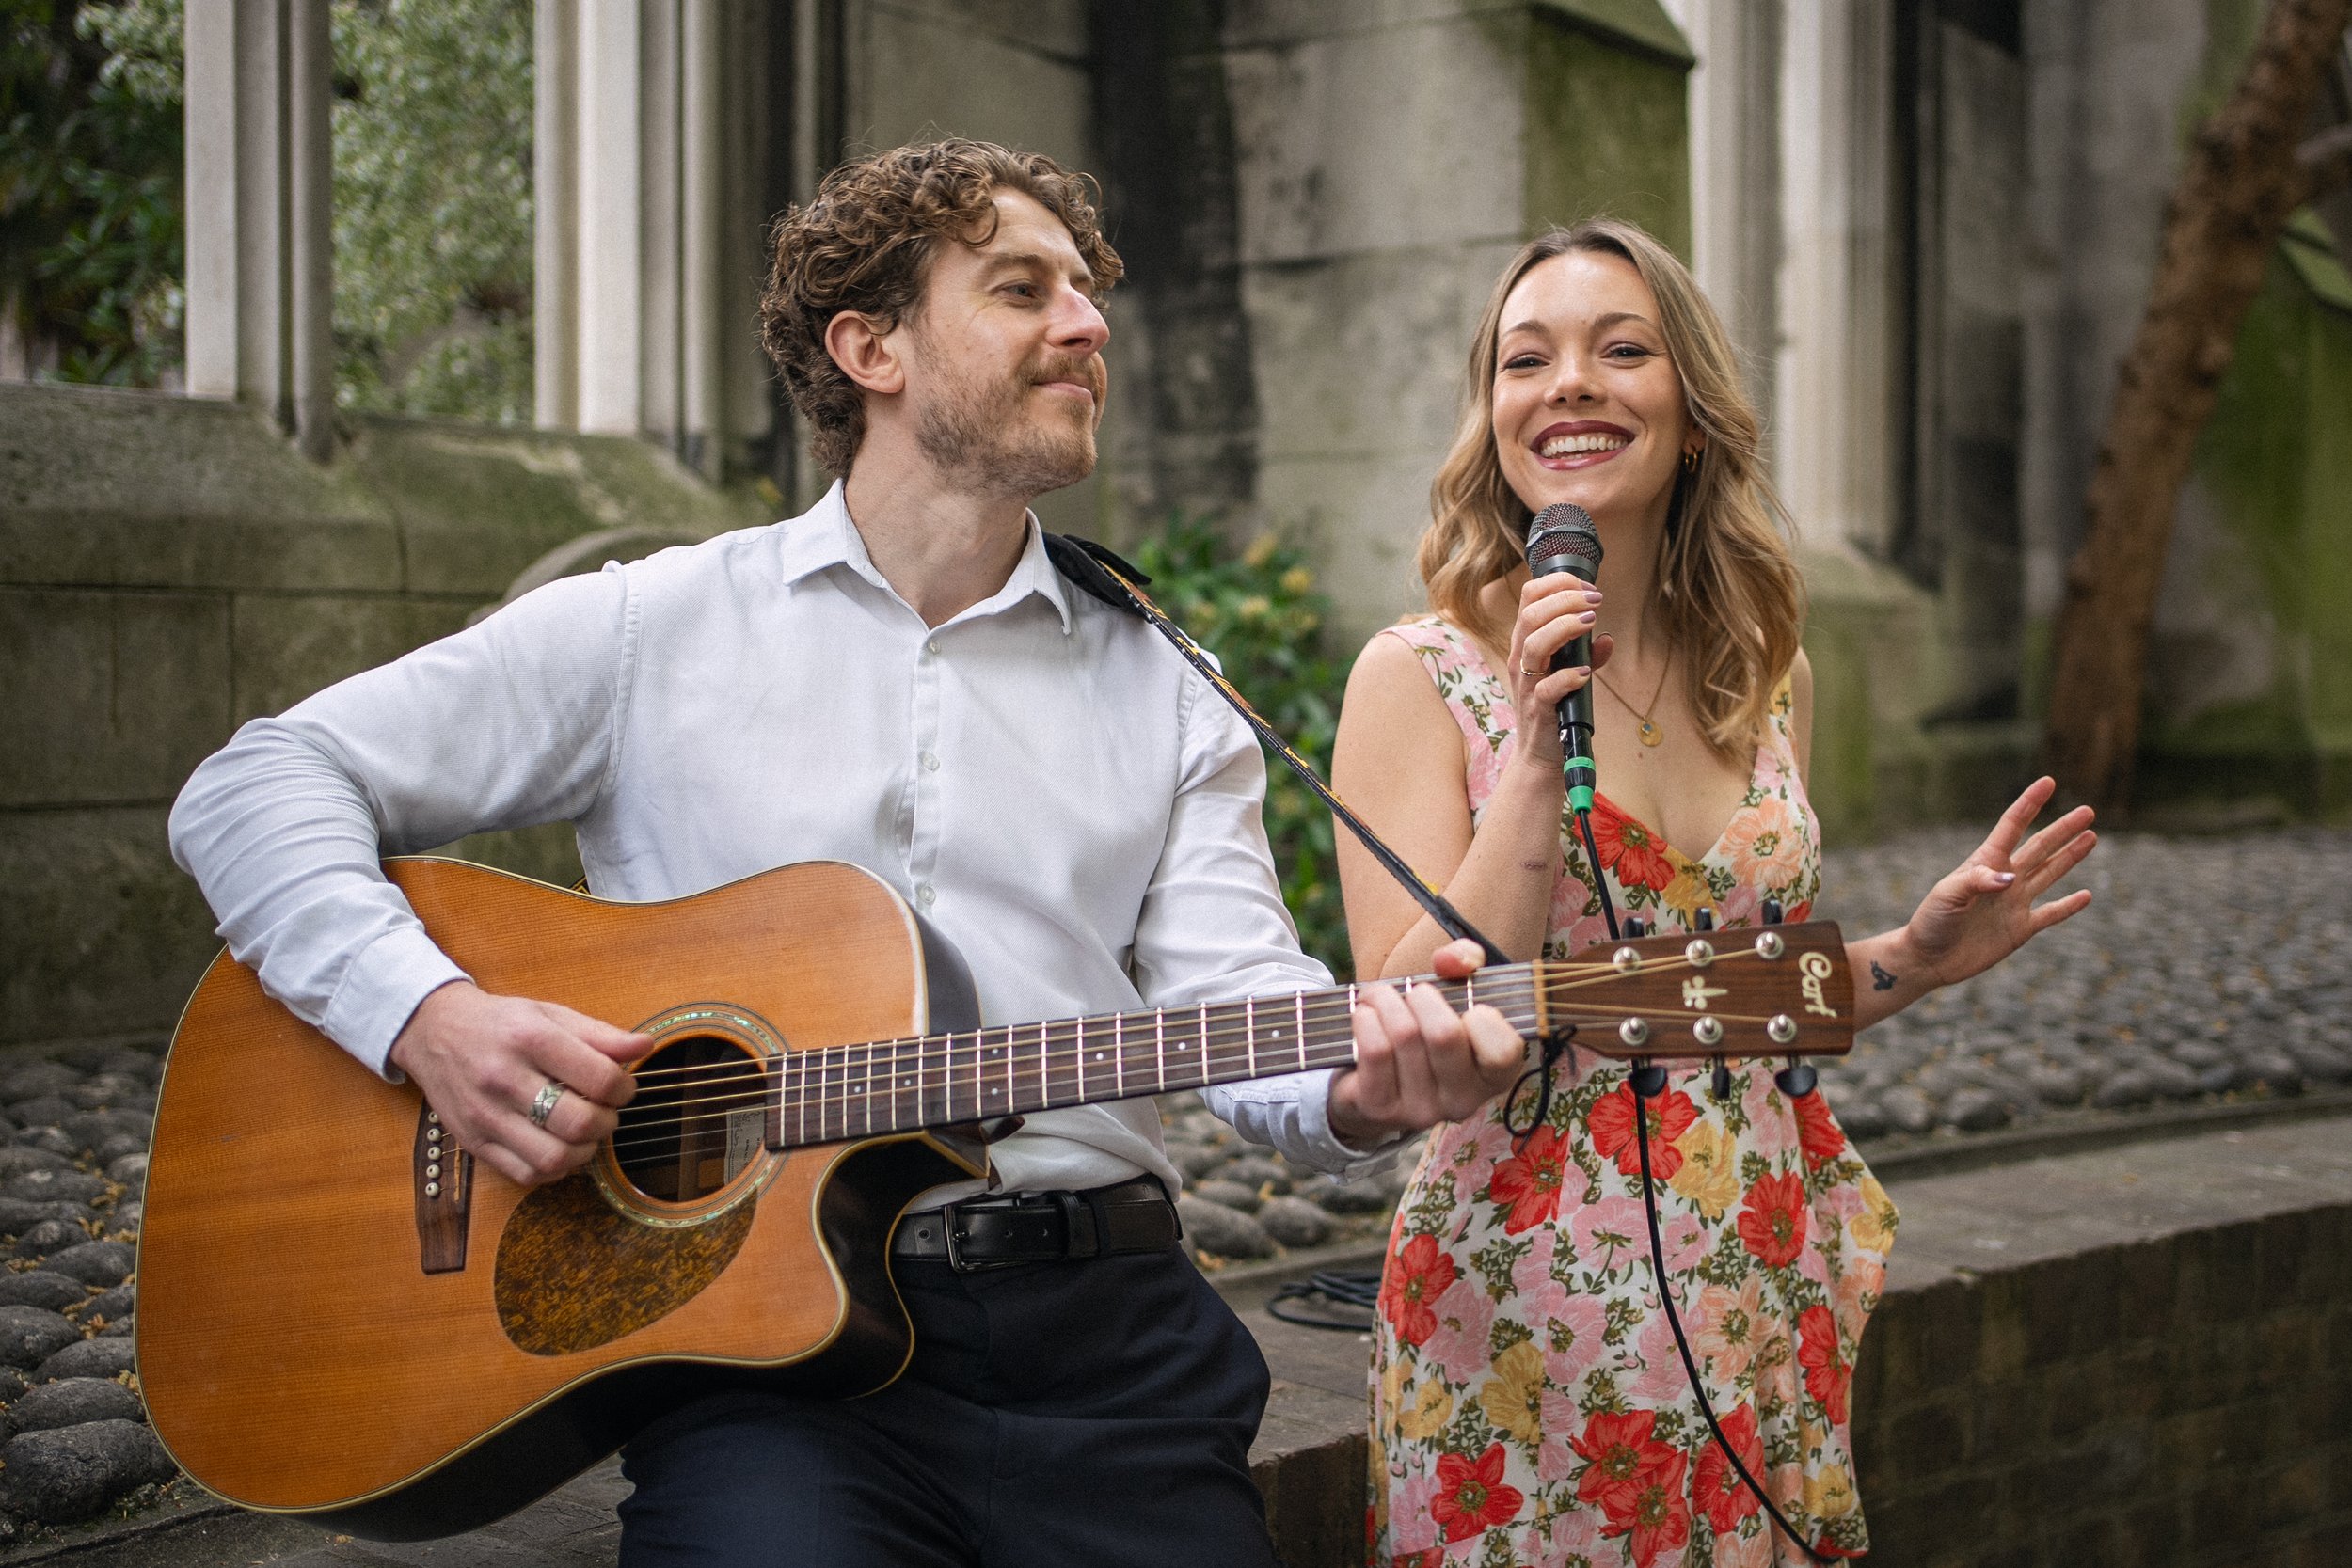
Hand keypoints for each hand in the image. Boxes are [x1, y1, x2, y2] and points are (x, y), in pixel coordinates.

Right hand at [388, 981, 647, 1186]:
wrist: (433, 1032)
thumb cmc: (501, 1022)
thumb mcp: (550, 1013)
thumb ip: (599, 1034)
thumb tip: (644, 1046)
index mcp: (530, 1038)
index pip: (599, 1078)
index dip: (625, 1089)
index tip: (623, 1087)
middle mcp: (504, 1078)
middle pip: (578, 1122)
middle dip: (608, 1122)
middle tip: (605, 1112)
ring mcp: (485, 1115)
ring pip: (553, 1158)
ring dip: (584, 1151)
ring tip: (584, 1132)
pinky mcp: (473, 1143)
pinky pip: (526, 1175)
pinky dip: (554, 1169)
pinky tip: (559, 1146)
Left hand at [1326, 938, 1529, 1145]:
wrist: (1370, 1077)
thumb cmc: (1424, 1026)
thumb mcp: (1455, 991)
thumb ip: (1465, 961)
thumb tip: (1450, 960)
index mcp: (1494, 1077)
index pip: (1503, 1050)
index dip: (1484, 1018)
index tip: (1468, 1007)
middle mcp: (1463, 1101)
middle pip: (1444, 1034)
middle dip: (1422, 996)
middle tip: (1413, 992)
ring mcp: (1422, 1111)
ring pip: (1404, 1034)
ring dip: (1385, 1000)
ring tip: (1379, 996)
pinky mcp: (1381, 1109)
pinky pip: (1375, 1049)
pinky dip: (1365, 1018)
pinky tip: (1364, 1015)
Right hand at [1504, 574, 1613, 769]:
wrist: (1540, 754)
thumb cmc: (1554, 708)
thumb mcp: (1569, 675)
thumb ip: (1586, 655)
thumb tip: (1607, 639)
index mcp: (1526, 643)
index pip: (1531, 598)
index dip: (1558, 584)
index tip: (1588, 588)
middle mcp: (1521, 659)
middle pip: (1530, 614)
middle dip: (1565, 598)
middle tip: (1595, 600)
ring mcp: (1527, 684)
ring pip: (1534, 644)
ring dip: (1565, 626)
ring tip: (1591, 622)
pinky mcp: (1538, 709)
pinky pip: (1547, 688)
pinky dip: (1568, 677)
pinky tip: (1586, 672)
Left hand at [1902, 776, 2095, 989]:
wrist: (1928, 959)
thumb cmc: (1931, 921)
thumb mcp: (1948, 895)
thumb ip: (1977, 882)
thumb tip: (2012, 878)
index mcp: (1985, 863)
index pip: (2012, 826)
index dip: (2029, 804)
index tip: (2048, 782)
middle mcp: (2004, 879)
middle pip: (2040, 847)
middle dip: (2063, 829)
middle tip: (2088, 811)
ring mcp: (2014, 903)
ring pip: (2050, 873)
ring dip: (2070, 856)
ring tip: (2091, 836)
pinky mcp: (2020, 929)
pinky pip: (2050, 914)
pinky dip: (2068, 906)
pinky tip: (2086, 894)